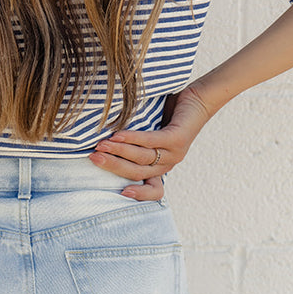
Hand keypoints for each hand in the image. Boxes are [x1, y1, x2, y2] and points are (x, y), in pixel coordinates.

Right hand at [87, 81, 215, 196]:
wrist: (200, 98)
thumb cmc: (170, 114)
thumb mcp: (150, 133)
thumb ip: (134, 143)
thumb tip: (102, 142)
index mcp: (162, 167)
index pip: (153, 190)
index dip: (139, 195)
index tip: (120, 194)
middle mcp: (168, 163)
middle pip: (137, 172)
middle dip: (113, 166)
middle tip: (93, 159)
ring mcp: (174, 152)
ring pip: (142, 157)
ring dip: (118, 151)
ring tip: (101, 145)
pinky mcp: (177, 138)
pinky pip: (151, 141)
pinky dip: (133, 139)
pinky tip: (118, 135)